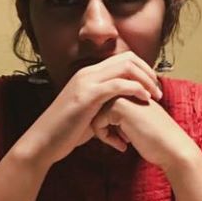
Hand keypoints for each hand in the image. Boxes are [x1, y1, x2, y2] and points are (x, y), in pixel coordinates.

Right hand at [16, 52, 162, 169]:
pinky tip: (145, 100)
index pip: (122, 58)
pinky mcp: (87, 96)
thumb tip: (118, 108)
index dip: (142, 69)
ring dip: (145, 80)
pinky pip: (118, 84)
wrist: (43, 141)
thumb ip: (102, 104)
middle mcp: (87, 73)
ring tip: (156, 96)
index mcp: (88, 74)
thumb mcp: (86, 112)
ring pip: (125, 67)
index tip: (152, 86)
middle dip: (148, 72)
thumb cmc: (66, 132)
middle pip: (127, 58)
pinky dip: (136, 89)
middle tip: (158, 90)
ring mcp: (86, 82)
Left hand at [90, 96, 201, 170]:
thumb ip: (120, 114)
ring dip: (105, 133)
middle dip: (105, 128)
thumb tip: (96, 116)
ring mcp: (123, 95)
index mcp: (132, 90)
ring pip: (95, 115)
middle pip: (98, 109)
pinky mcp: (119, 105)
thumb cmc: (156, 139)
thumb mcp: (136, 120)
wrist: (172, 147)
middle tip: (123, 140)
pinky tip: (124, 145)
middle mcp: (126, 88)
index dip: (110, 125)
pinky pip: (97, 122)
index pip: (105, 105)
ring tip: (123, 142)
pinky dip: (106, 138)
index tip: (125, 137)